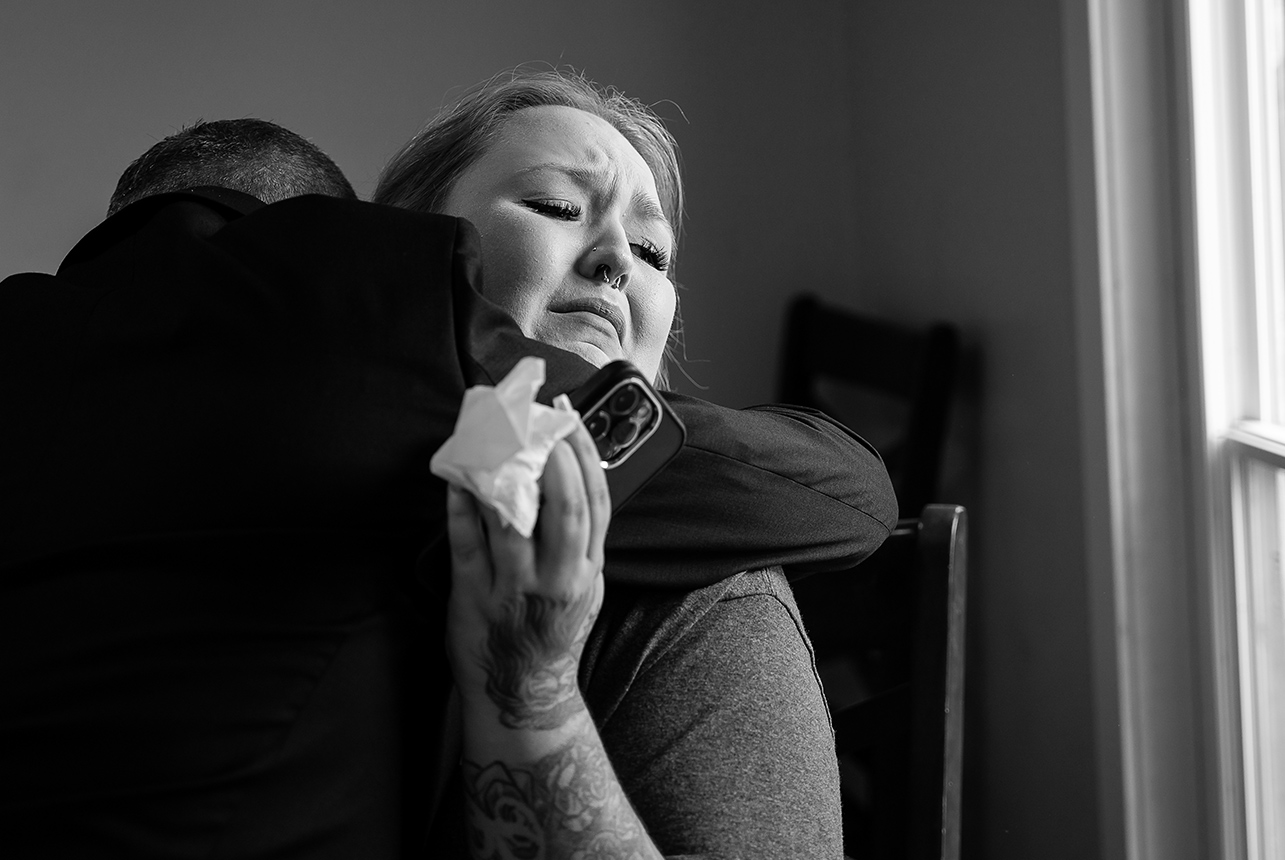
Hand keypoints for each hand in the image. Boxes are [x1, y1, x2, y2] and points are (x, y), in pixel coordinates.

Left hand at [445, 420, 609, 730]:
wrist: (525, 691)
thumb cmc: (553, 629)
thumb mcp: (585, 587)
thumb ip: (580, 539)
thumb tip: (567, 474)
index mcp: (588, 570)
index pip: (596, 503)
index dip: (585, 456)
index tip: (568, 419)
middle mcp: (558, 579)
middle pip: (566, 509)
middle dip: (554, 459)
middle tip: (535, 421)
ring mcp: (514, 590)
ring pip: (513, 523)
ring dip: (502, 475)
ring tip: (491, 438)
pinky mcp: (474, 598)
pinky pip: (466, 544)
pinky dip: (461, 508)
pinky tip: (455, 480)